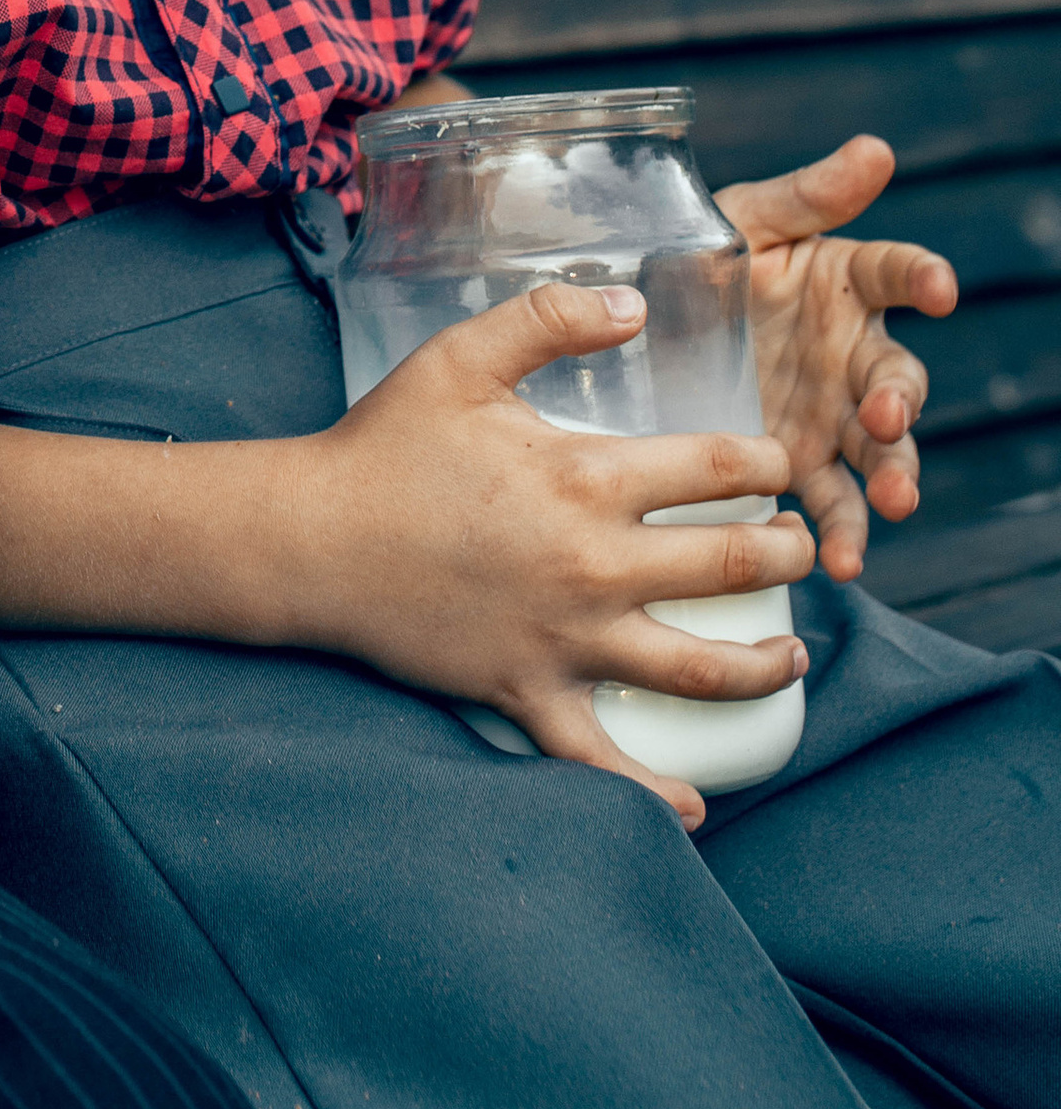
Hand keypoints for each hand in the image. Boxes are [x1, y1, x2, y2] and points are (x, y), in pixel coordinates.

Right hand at [298, 281, 811, 828]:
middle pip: (730, 567)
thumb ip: (547, 319)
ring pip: (699, 669)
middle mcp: (591, 565)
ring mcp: (565, 639)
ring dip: (764, 663)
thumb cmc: (384, 446)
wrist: (310, 540)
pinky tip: (695, 806)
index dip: (766, 463)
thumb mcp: (460, 359)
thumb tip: (632, 302)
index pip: (714, 470)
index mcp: (583, 478)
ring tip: (792, 654)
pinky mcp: (527, 694)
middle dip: (786, 554)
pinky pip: (602, 760)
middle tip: (798, 546)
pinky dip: (654, 793)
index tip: (778, 465)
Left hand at [717, 133, 957, 578]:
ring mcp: (830, 413)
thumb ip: (809, 195)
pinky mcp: (800, 462)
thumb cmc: (706, 260)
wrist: (645, 333)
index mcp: (844, 283)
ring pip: (878, 450)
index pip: (895, 273)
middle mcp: (850, 353)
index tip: (940, 286)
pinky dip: (842, 531)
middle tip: (887, 417)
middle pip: (897, 378)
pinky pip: (832, 501)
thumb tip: (877, 149)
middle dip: (901, 402)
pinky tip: (839, 559)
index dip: (922, 276)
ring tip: (892, 507)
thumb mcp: (745, 223)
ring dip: (893, 477)